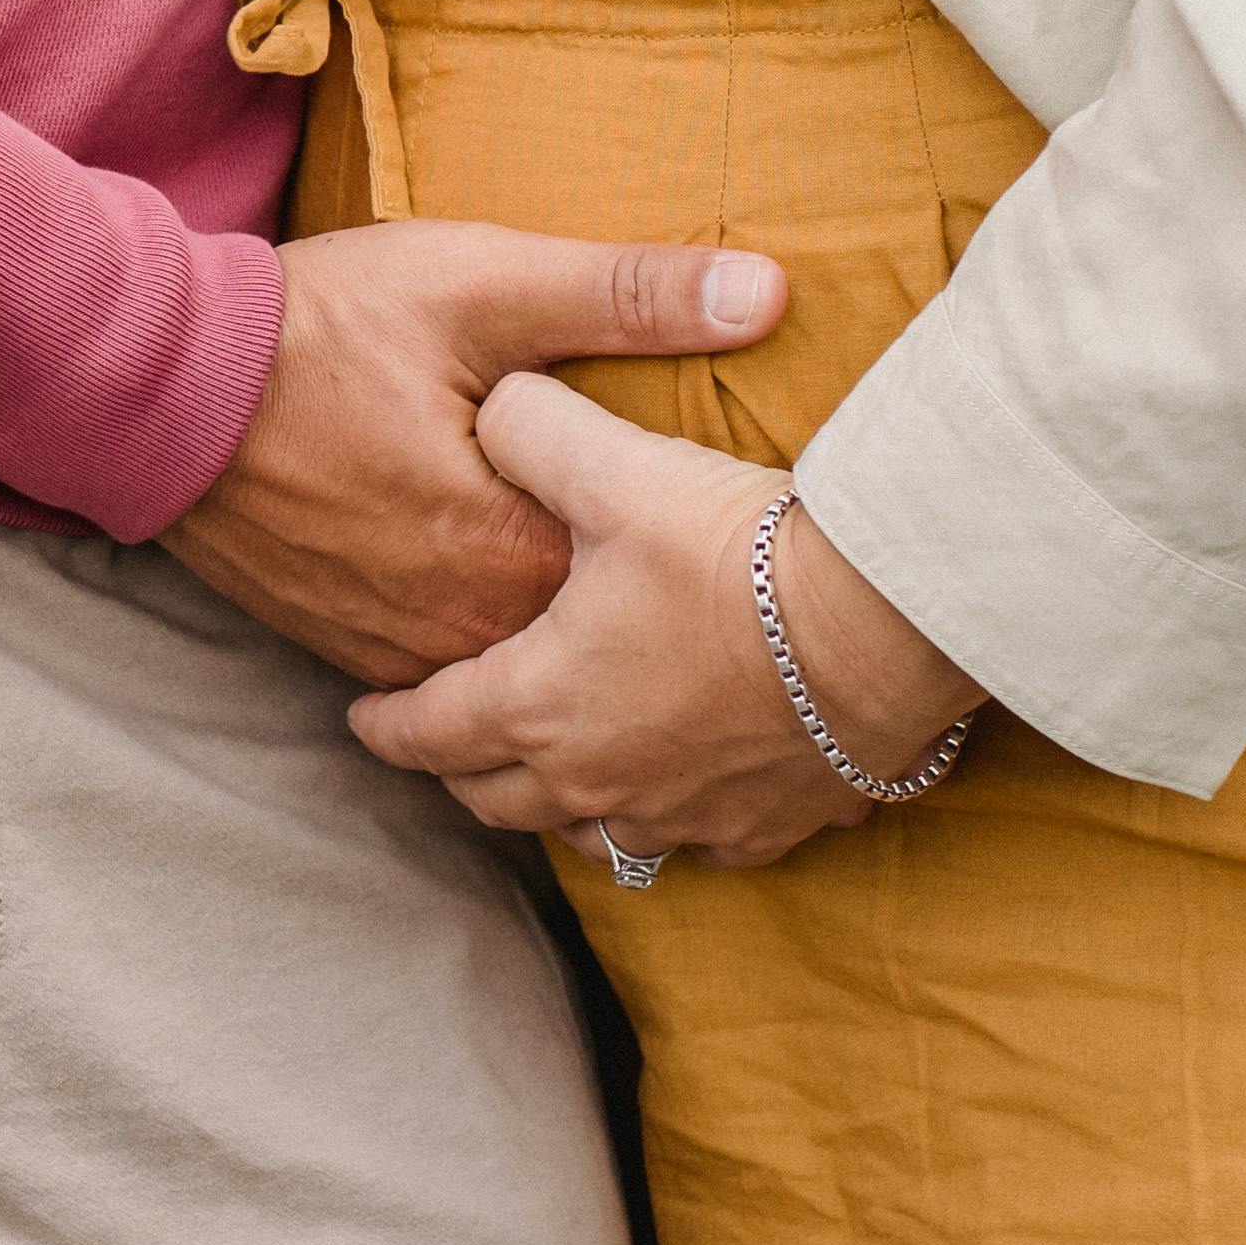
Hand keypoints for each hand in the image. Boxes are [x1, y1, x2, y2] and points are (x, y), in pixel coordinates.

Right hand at [158, 222, 783, 684]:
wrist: (147, 382)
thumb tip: (765, 292)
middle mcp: (455, 624)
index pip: (644, 581)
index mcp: (507, 547)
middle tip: (680, 570)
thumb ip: (625, 295)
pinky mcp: (338, 643)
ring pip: (510, 664)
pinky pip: (439, 669)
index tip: (726, 527)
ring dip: (550, 632)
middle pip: (582, 636)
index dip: (687, 548)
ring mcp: (391, 644)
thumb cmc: (312, 328)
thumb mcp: (479, 283)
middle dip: (625, 601)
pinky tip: (498, 598)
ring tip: (601, 595)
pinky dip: (477, 643)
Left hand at [346, 377, 978, 865]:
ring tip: (552, 771)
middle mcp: (599, 781)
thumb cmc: (736, 552)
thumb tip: (492, 403)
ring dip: (560, 804)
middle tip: (446, 741)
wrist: (883, 624)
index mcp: (539, 706)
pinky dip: (672, 817)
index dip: (385, 725)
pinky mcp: (767, 826)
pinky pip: (698, 841)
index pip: (428, 733)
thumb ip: (529, 427)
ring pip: (594, 835)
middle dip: (461, 770)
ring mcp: (686, 816)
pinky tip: (681, 787)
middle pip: (498, 798)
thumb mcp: (612, 467)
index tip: (362, 717)